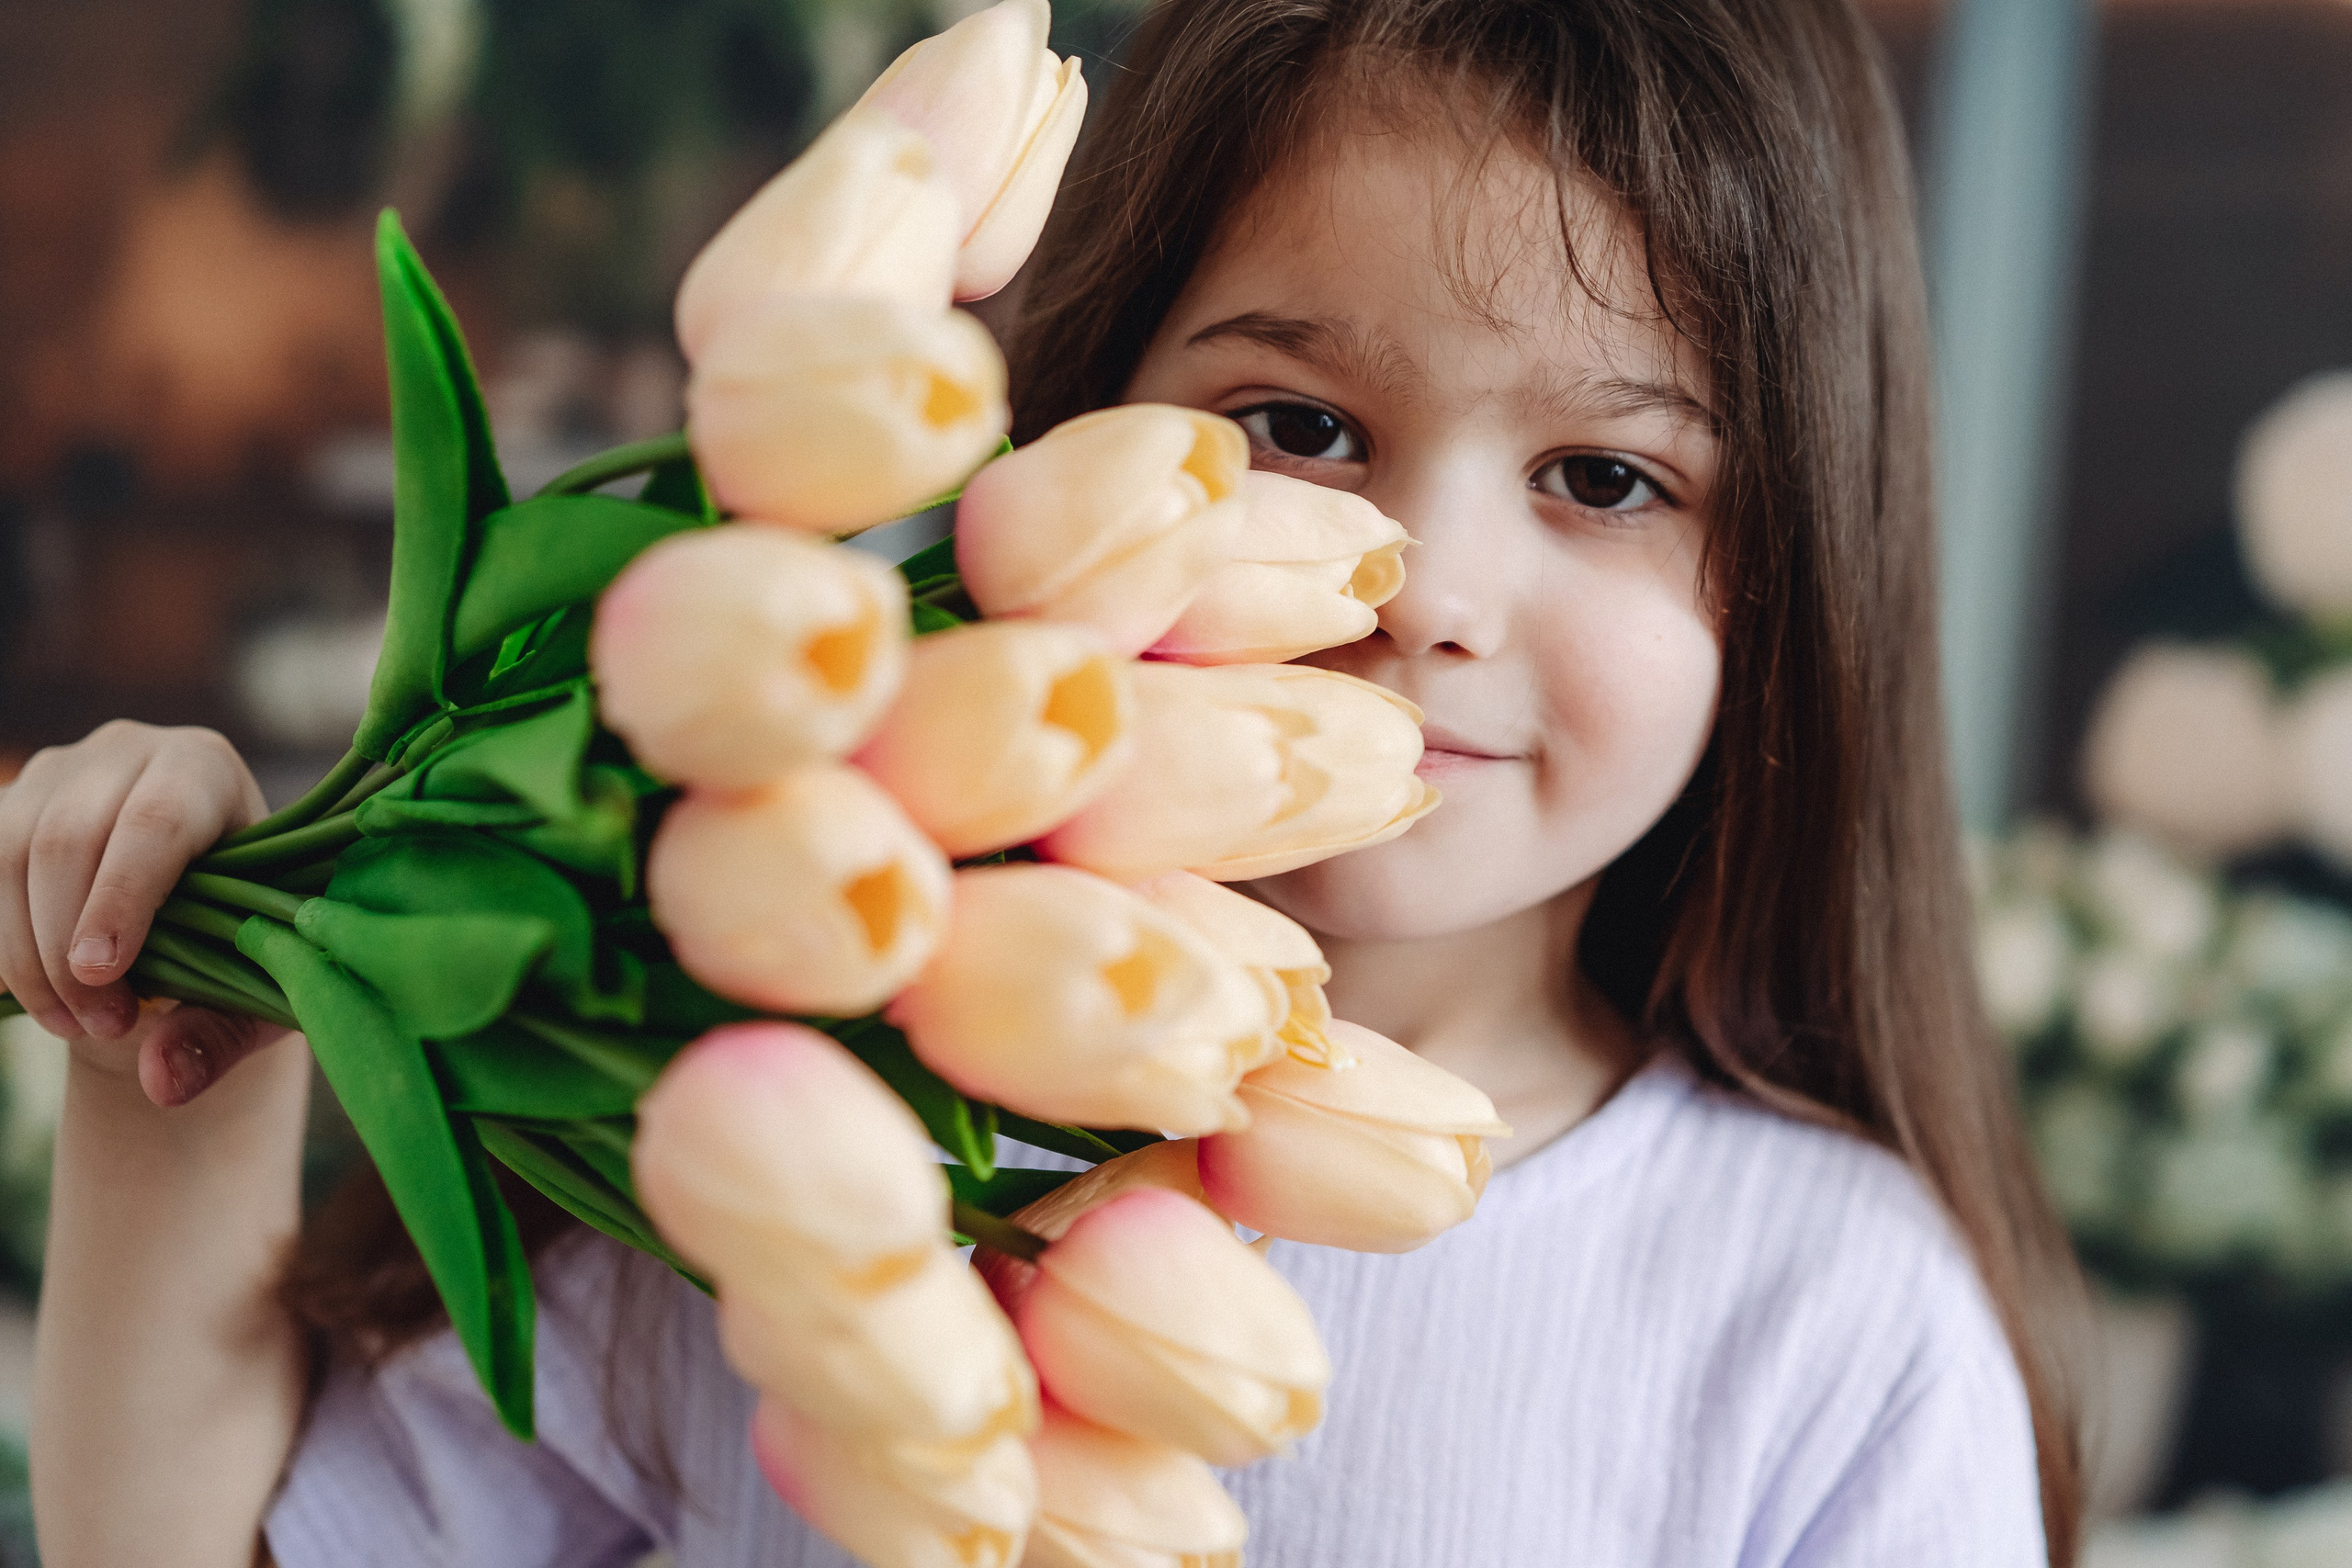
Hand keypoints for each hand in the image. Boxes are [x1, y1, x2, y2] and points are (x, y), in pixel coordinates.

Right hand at [0, 722, 289, 1103]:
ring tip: (74, 1024)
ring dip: (25, 955)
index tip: (104, 976)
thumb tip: (164, 1080)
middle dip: (69, 947)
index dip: (122, 900)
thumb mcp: (257, 983)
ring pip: (7, 855)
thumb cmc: (244, 936)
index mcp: (205, 767)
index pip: (155, 821)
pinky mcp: (8, 806)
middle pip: (68, 839)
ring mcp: (56, 772)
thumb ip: (223, 1031)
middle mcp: (127, 750)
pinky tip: (29, 996)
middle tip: (103, 1025)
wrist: (197, 909)